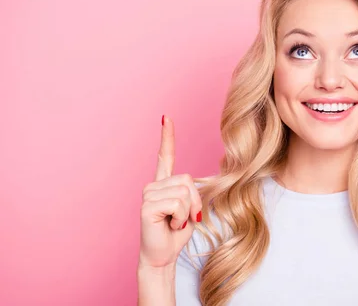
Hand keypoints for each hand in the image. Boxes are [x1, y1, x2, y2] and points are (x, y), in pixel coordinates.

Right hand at [138, 115, 202, 269]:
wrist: (163, 256)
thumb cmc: (177, 233)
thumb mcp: (191, 208)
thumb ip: (192, 192)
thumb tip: (190, 184)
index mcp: (164, 184)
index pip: (165, 156)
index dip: (167, 137)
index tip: (166, 117)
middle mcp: (154, 185)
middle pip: (188, 180)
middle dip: (194, 202)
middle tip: (184, 218)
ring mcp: (148, 194)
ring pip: (184, 192)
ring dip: (188, 212)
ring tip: (175, 222)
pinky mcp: (147, 206)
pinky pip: (177, 204)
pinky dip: (181, 218)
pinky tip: (170, 225)